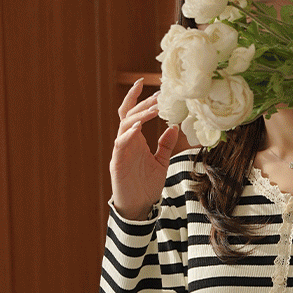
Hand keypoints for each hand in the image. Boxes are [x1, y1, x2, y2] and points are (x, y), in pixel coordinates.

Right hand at [110, 79, 178, 220]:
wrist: (139, 206)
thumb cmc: (147, 185)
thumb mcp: (162, 162)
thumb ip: (166, 145)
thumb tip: (174, 127)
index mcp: (136, 140)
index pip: (134, 114)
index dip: (138, 98)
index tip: (150, 85)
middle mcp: (127, 142)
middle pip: (130, 115)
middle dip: (143, 104)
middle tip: (159, 97)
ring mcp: (121, 151)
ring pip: (125, 126)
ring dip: (139, 116)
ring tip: (154, 110)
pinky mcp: (117, 162)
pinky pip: (120, 144)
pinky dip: (128, 135)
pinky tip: (138, 128)